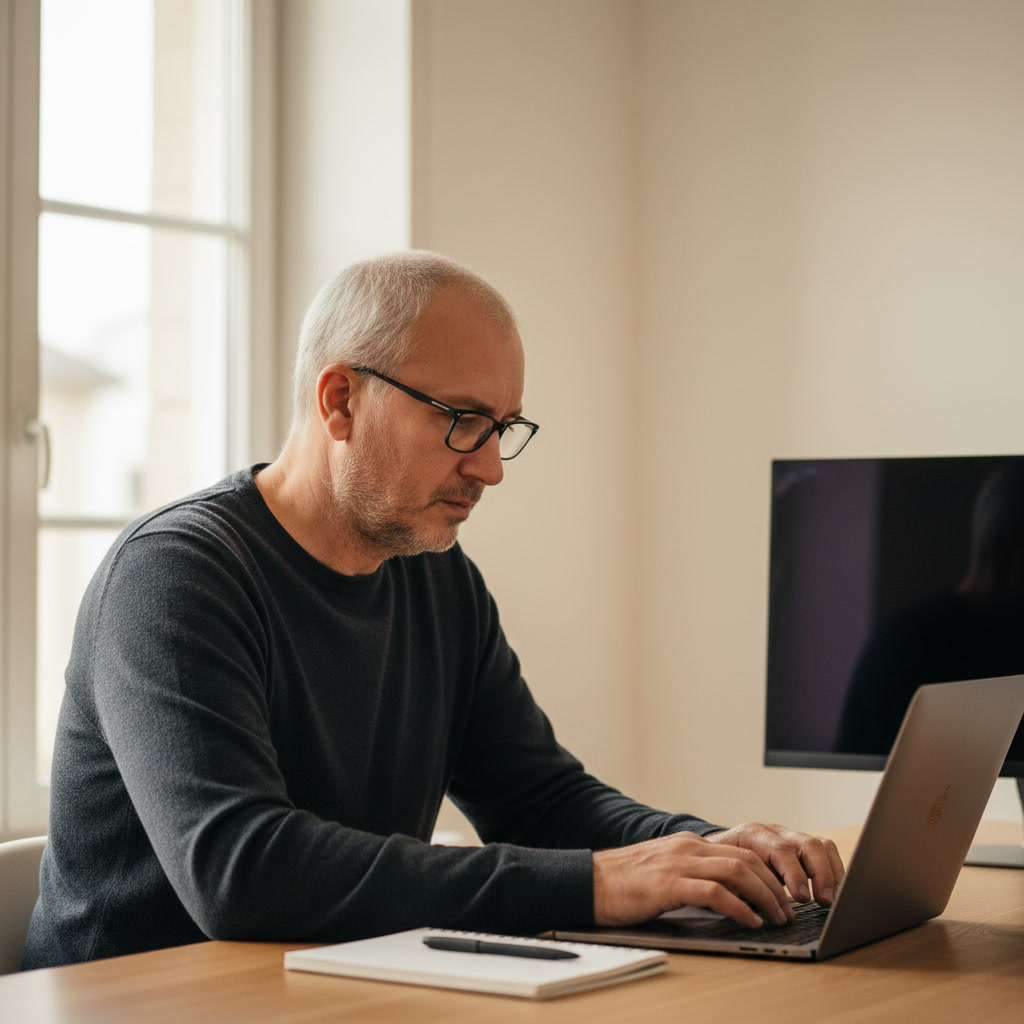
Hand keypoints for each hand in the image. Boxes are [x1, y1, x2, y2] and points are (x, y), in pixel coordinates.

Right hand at [593, 831, 796, 928]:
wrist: (587, 881)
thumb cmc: (624, 883)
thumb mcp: (664, 871)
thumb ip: (692, 875)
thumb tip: (727, 897)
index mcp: (688, 844)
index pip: (741, 852)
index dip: (768, 874)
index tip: (782, 896)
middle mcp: (687, 847)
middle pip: (746, 859)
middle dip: (774, 886)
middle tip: (788, 910)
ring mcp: (677, 863)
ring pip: (737, 871)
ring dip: (764, 896)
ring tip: (775, 917)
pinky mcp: (668, 884)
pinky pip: (714, 893)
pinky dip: (739, 907)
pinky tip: (748, 921)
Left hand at [705, 822, 844, 906]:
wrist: (715, 850)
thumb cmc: (720, 866)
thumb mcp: (723, 874)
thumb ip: (739, 886)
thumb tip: (756, 909)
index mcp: (753, 835)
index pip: (781, 850)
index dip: (795, 874)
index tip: (802, 898)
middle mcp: (775, 832)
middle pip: (808, 844)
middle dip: (821, 874)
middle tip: (825, 901)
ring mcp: (790, 837)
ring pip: (821, 846)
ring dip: (832, 873)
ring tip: (834, 900)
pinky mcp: (801, 847)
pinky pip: (825, 852)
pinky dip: (834, 871)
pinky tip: (835, 892)